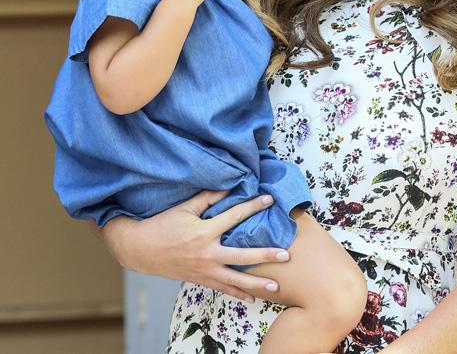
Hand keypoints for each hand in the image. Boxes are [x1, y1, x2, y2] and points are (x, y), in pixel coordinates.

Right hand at [98, 191, 289, 300]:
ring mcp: (204, 270)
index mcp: (204, 232)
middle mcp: (207, 254)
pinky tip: (253, 297)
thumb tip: (230, 187)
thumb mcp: (184, 207)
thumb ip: (208, 198)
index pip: (234, 217)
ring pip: (236, 280)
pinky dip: (238, 294)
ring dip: (257, 283)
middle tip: (286, 255)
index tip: (269, 200)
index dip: (252, 206)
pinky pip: (223, 289)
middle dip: (265, 256)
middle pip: (242, 256)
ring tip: (277, 286)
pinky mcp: (200, 280)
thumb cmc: (162, 224)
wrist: (140, 249)